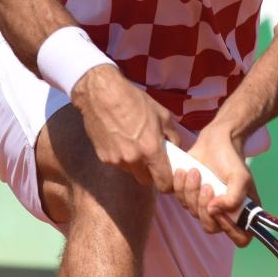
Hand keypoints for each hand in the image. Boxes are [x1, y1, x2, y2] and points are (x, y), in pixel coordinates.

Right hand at [70, 66, 178, 190]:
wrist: (102, 94)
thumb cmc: (134, 100)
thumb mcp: (162, 115)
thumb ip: (172, 136)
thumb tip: (176, 148)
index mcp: (151, 150)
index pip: (163, 182)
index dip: (168, 182)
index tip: (169, 177)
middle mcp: (133, 159)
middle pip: (146, 180)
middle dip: (151, 173)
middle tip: (152, 158)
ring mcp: (116, 160)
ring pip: (131, 171)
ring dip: (135, 164)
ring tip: (133, 143)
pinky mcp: (103, 157)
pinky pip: (118, 163)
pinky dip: (121, 156)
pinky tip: (120, 139)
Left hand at [171, 129, 251, 246]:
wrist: (216, 141)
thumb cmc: (232, 160)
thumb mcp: (240, 177)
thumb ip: (233, 198)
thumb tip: (214, 211)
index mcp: (242, 212)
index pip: (240, 238)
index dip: (230, 230)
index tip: (220, 210)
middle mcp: (224, 214)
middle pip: (210, 227)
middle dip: (204, 205)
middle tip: (207, 185)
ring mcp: (205, 207)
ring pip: (193, 213)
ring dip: (192, 191)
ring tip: (196, 171)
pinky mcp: (189, 197)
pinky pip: (180, 201)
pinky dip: (180, 186)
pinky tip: (185, 171)